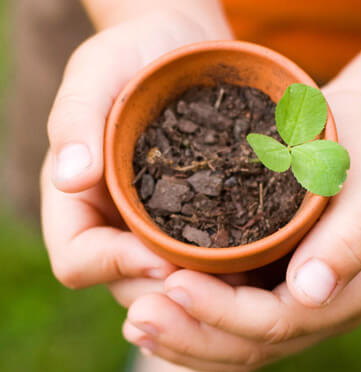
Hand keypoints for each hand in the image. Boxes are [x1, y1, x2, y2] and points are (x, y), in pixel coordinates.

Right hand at [42, 10, 226, 291]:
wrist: (181, 52)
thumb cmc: (133, 54)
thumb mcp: (98, 72)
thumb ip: (76, 120)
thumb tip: (69, 177)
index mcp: (79, 199)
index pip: (78, 258)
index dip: (113, 266)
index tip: (160, 258)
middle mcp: (115, 222)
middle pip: (126, 284)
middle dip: (165, 291)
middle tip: (213, 285)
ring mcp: (153, 227)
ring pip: (167, 283)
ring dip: (199, 291)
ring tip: (240, 282)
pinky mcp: (190, 220)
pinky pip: (201, 260)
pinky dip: (222, 271)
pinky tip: (253, 264)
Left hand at [122, 89, 360, 371]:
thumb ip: (348, 236)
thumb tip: (312, 291)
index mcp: (348, 288)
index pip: (277, 320)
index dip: (223, 312)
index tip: (174, 285)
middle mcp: (317, 304)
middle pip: (248, 342)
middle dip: (190, 335)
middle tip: (138, 318)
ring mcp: (291, 297)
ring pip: (233, 341)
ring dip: (182, 337)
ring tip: (136, 322)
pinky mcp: (269, 281)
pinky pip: (227, 317)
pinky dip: (189, 320)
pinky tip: (153, 306)